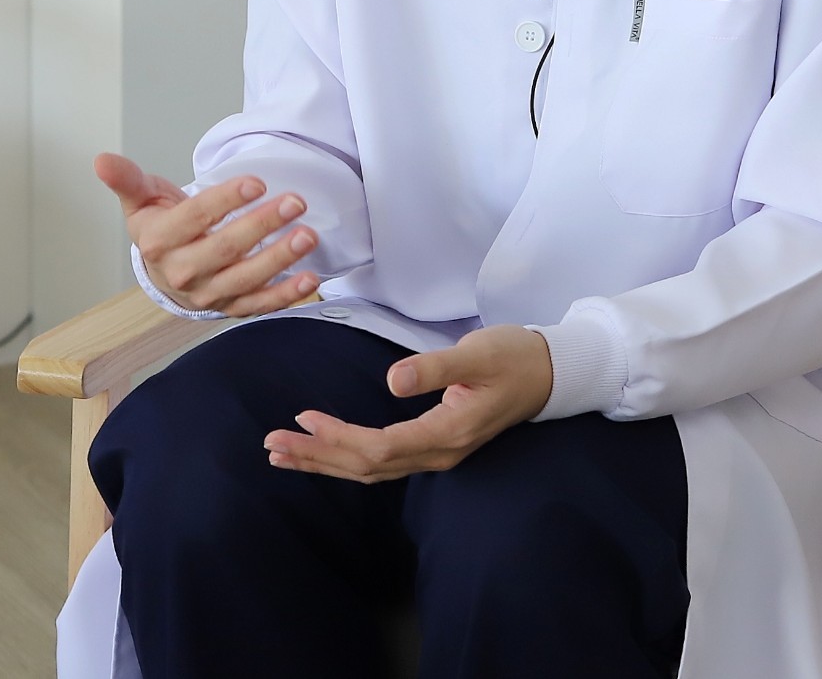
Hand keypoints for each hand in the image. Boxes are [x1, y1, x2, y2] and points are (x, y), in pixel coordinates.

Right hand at [95, 153, 320, 316]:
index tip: (256, 182)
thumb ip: (127, 179)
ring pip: (246, 279)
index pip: (195, 219)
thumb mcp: (141, 199)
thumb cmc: (160, 226)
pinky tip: (310, 278)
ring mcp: (208, 294)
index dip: (225, 201)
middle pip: (226, 248)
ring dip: (280, 258)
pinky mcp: (231, 308)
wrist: (164, 270)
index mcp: (160, 242)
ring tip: (307, 235)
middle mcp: (182, 272)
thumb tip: (102, 159)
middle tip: (295, 201)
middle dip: (263, 224)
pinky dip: (287, 295)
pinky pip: (260, 305)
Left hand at [263, 325, 554, 482]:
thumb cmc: (514, 357)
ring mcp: (437, 452)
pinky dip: (347, 454)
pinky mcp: (434, 443)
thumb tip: (391, 382)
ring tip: (283, 452)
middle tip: (271, 446)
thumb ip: (434, 368)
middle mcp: (439, 452)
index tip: (300, 424)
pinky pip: (382, 458)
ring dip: (327, 460)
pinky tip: (323, 444)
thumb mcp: (476, 354)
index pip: (380, 447)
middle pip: (368, 466)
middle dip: (318, 457)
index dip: (338, 440)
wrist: (550, 372)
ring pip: (372, 467)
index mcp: (447, 433)